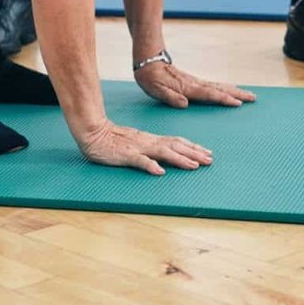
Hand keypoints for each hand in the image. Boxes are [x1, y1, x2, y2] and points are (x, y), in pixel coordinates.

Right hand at [76, 119, 211, 175]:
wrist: (93, 132)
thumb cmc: (113, 140)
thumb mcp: (136, 143)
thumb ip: (150, 149)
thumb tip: (165, 159)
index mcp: (151, 140)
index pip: (177, 142)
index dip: (193, 147)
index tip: (207, 153)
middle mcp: (149, 142)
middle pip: (176, 146)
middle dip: (194, 153)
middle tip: (210, 161)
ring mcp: (138, 148)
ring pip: (163, 152)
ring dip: (180, 159)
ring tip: (194, 166)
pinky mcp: (126, 155)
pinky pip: (140, 160)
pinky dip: (151, 165)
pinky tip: (160, 172)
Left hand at [135, 58, 256, 108]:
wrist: (148, 60)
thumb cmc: (150, 77)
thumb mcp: (155, 89)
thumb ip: (170, 97)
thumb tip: (184, 104)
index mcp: (187, 88)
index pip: (209, 95)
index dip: (224, 99)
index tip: (238, 103)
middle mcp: (195, 84)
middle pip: (220, 89)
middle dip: (237, 94)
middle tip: (253, 98)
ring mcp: (196, 82)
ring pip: (219, 86)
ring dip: (235, 90)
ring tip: (248, 94)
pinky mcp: (194, 81)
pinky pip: (214, 86)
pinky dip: (225, 88)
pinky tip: (231, 90)